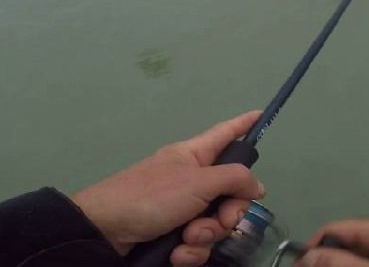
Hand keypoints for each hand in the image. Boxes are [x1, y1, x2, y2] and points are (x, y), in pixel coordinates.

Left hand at [72, 111, 265, 266]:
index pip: (225, 133)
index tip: (261, 115)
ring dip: (206, 235)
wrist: (107, 230)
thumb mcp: (197, 182)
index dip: (243, 124)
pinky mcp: (173, 234)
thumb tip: (257, 186)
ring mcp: (182, 209)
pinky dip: (190, 251)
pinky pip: (197, 243)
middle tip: (224, 220)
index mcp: (195, 155)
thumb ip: (234, 179)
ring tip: (188, 238)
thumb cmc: (151, 195)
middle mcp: (191, 180)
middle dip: (230, 212)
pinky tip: (177, 254)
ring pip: (216, 222)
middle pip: (230, 191)